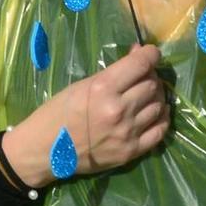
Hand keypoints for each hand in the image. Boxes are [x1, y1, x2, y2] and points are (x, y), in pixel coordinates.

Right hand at [8, 44, 168, 184]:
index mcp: (101, 89)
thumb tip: (138, 55)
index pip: (140, 65)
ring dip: (156, 97)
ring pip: (159, 106)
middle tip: (142, 78)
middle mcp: (118, 109)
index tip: (151, 54)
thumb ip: (110, 74)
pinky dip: (161, 118)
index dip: (151, 55)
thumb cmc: (55, 114)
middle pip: (152, 85)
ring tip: (145, 96)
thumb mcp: (79, 86)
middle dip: (150, 77)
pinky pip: (160, 130)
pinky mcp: (132, 150)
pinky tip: (153, 114)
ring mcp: (127, 131)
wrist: (44, 151)